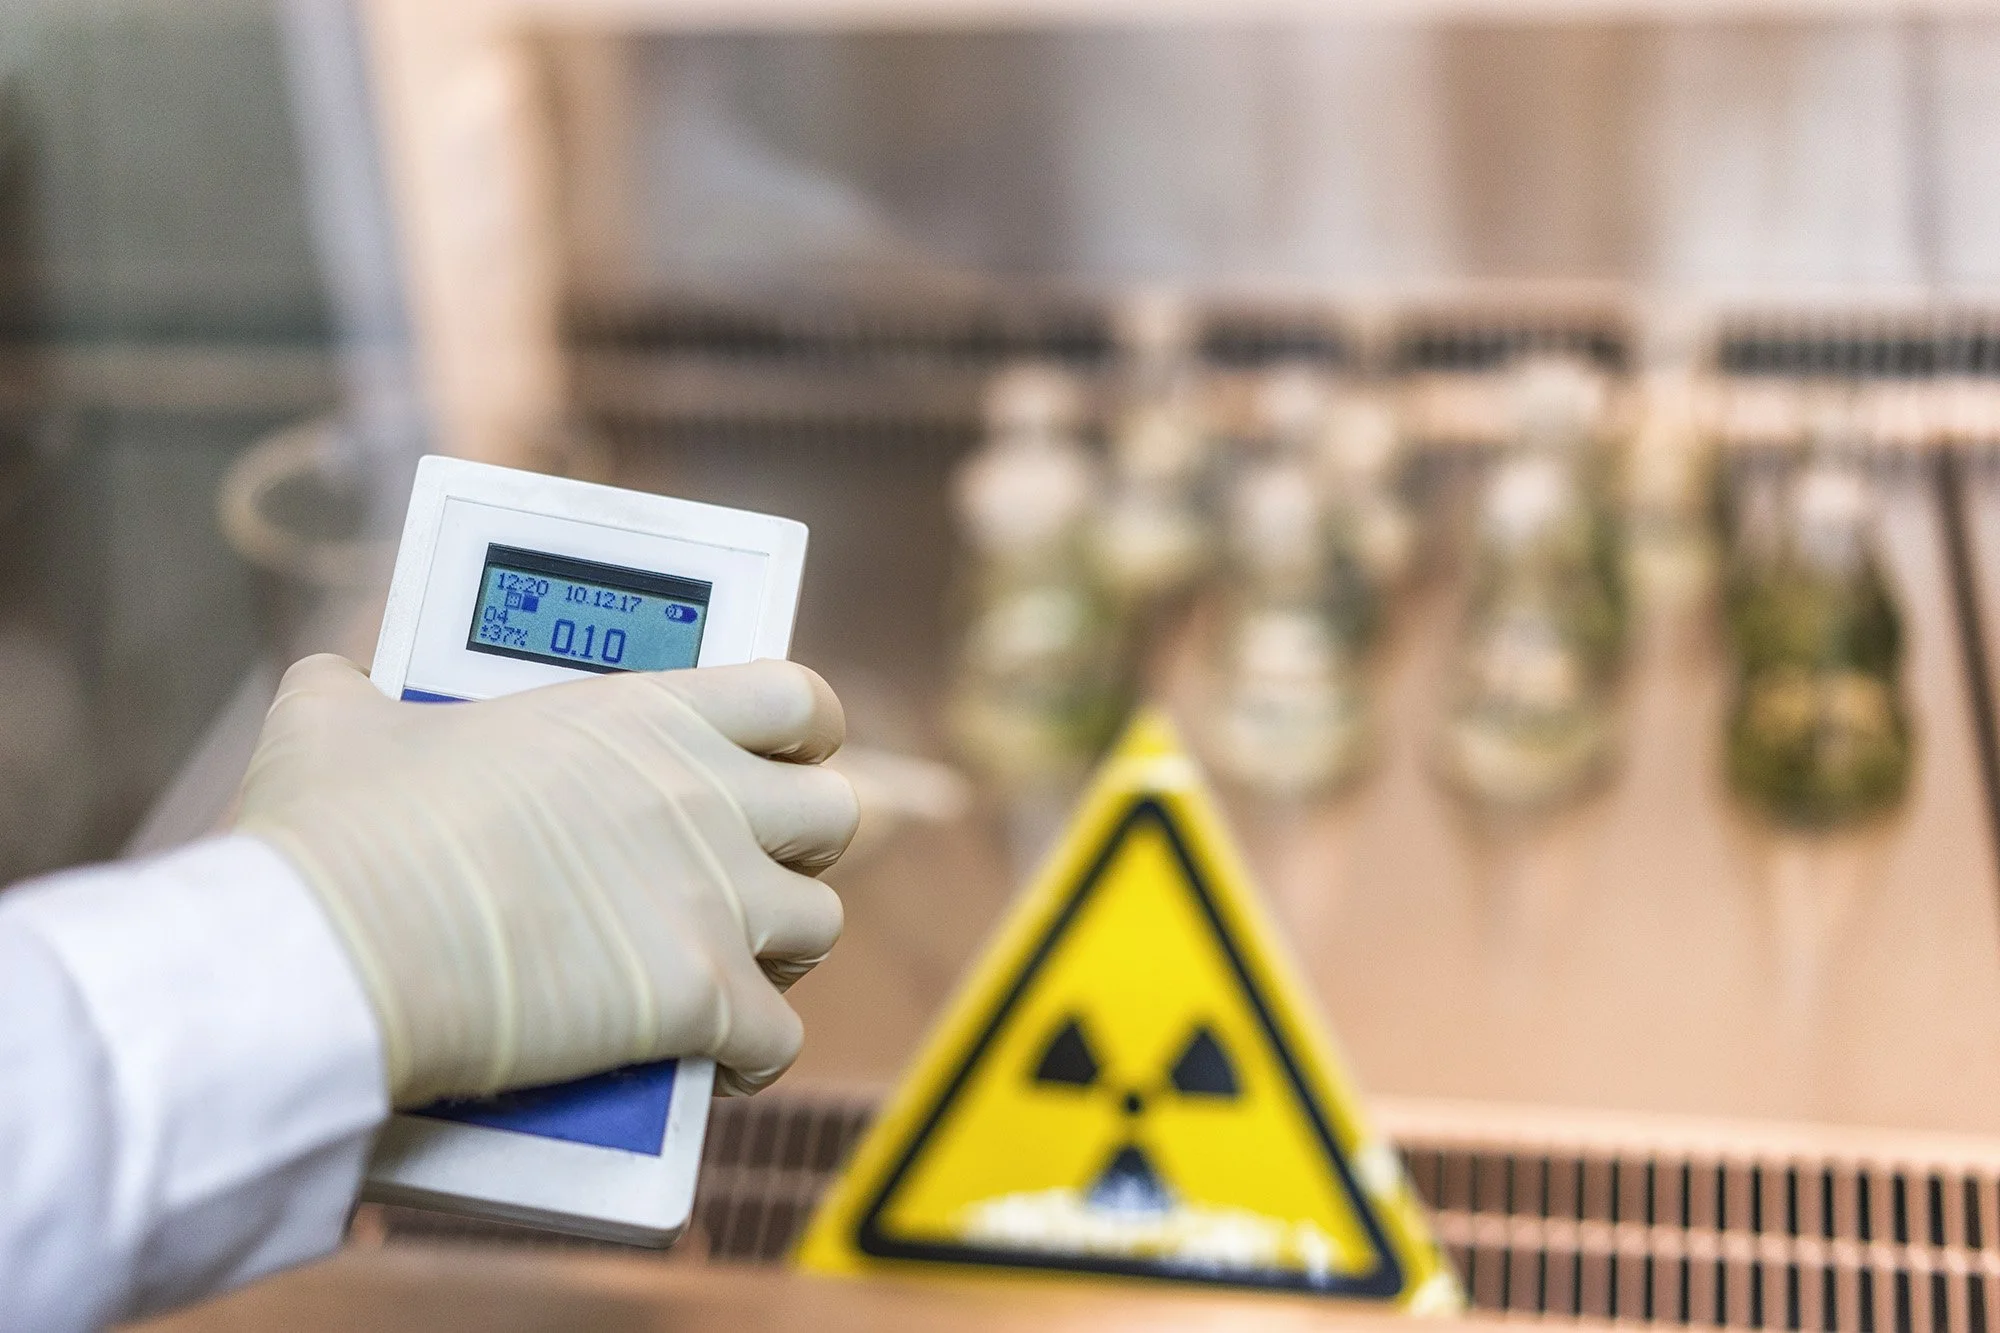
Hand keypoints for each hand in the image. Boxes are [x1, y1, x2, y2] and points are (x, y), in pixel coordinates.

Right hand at [235, 655, 856, 1105]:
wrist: (342, 949)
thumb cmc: (343, 831)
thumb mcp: (339, 721)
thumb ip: (359, 690)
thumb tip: (333, 683)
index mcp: (644, 716)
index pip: (795, 697)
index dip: (806, 733)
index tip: (786, 756)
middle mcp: (702, 797)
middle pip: (833, 813)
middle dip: (798, 847)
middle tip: (742, 872)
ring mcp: (714, 898)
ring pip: (820, 924)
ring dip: (780, 949)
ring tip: (725, 966)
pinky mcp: (703, 999)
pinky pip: (781, 1035)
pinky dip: (753, 1053)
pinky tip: (715, 1060)